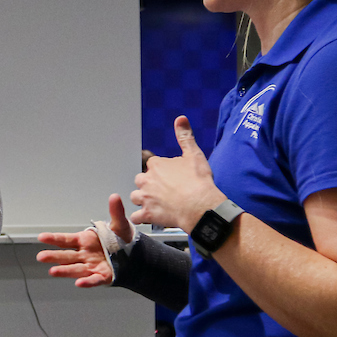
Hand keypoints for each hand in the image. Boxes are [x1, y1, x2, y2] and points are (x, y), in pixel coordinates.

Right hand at [36, 195, 131, 287]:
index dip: (54, 238)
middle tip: (41, 257)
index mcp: (85, 241)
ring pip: (75, 269)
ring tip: (52, 271)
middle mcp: (84, 254)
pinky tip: (79, 283)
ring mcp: (91, 266)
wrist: (135, 255)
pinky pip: (93, 280)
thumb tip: (115, 196)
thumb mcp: (120, 225)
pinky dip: (87, 282)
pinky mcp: (101, 277)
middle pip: (66, 256)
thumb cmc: (122, 240)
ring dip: (64, 271)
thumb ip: (115, 212)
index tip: (41, 237)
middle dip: (53, 256)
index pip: (66, 240)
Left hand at [131, 116, 225, 230]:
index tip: (170, 176)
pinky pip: (136, 217)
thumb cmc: (199, 182)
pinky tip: (148, 217)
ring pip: (135, 197)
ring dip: (142, 200)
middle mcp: (147, 180)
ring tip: (155, 203)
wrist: (201, 206)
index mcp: (156, 165)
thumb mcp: (194, 154)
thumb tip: (180, 119)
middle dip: (148, 184)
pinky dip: (141, 218)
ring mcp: (145, 198)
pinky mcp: (147, 214)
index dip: (161, 170)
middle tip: (162, 190)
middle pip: (140, 180)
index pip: (152, 164)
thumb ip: (185, 137)